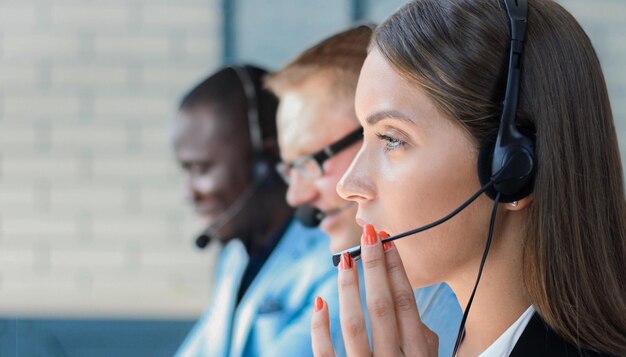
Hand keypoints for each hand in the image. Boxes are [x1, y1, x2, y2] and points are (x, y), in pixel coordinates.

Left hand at [311, 224, 438, 356]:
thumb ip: (422, 337)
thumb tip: (409, 305)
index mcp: (417, 353)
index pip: (405, 303)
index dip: (396, 269)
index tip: (387, 241)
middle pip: (381, 306)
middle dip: (374, 266)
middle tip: (368, 234)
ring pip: (353, 324)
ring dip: (349, 288)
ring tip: (344, 259)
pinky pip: (325, 351)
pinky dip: (320, 326)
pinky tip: (320, 301)